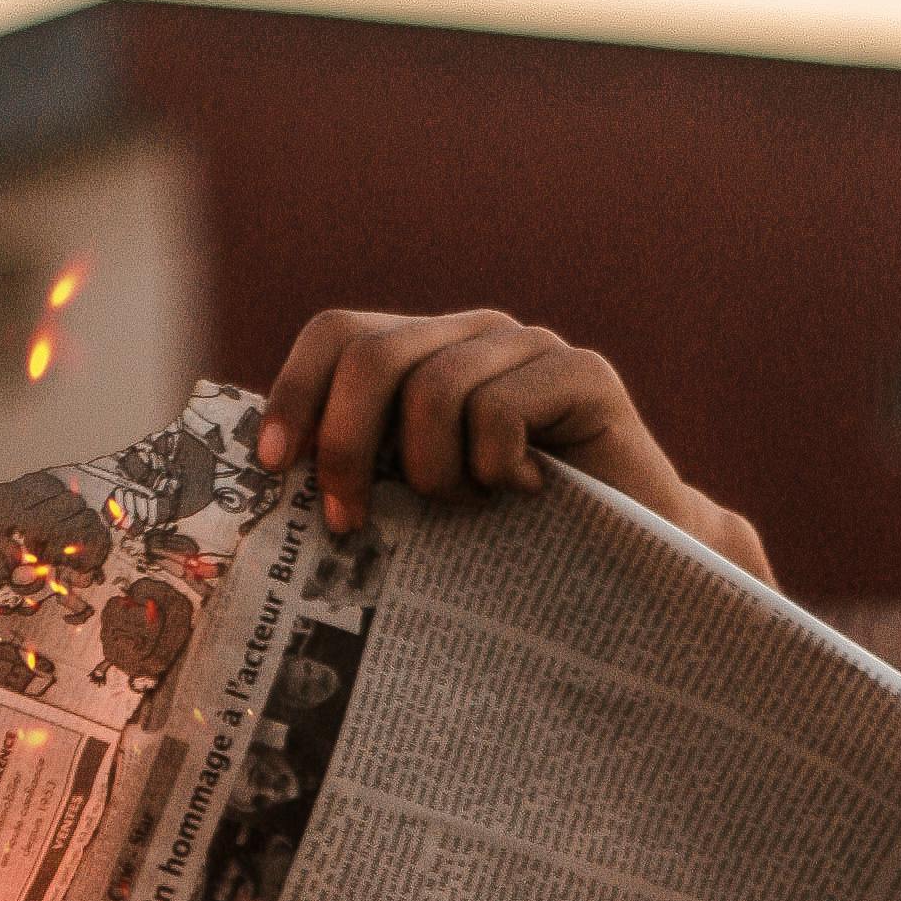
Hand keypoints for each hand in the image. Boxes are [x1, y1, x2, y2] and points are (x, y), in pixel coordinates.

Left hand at [256, 310, 770, 583]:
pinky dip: (494, 468)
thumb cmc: (509, 545)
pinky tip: (526, 495)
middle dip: (343, 447)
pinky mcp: (584, 372)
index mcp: (424, 353)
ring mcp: (531, 347)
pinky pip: (499, 410)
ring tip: (468, 510)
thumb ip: (360, 473)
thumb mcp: (415, 506)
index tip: (273, 465)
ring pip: (434, 390)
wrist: (631, 567)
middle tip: (348, 524)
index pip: (338, 333)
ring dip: (433, 474)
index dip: (295, 392)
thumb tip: (270, 480)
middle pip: (373, 355)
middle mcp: (474, 335)